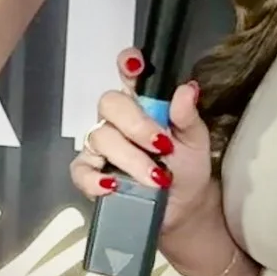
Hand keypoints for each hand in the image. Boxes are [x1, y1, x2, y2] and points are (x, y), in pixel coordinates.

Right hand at [68, 45, 217, 235]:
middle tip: (162, 146)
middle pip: (109, 104)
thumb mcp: (195, 142)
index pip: (130, 76)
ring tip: (156, 179)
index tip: (136, 65)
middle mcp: (117, 121)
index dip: (128, 65)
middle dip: (136, 125)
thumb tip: (186, 90)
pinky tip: (113, 186)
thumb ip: (188, 117)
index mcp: (143, 104)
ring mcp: (100, 147)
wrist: (182, 209)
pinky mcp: (90, 174)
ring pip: (100, 138)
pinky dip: (95, 179)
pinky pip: (81, 170)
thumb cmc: (186, 169)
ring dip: (130, 158)